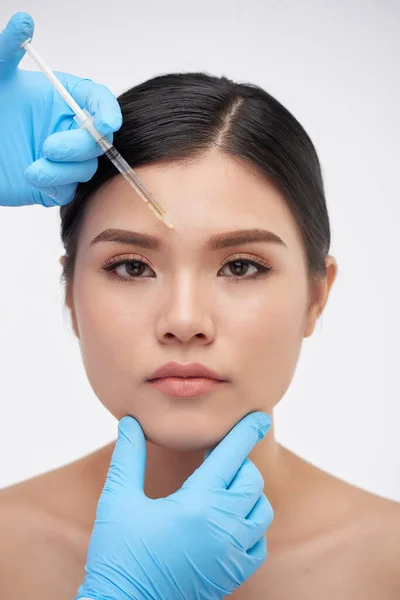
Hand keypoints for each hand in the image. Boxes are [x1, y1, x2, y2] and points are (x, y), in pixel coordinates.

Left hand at [0, 12, 121, 206]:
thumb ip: (7, 48)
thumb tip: (23, 21)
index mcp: (62, 99)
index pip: (98, 101)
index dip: (108, 111)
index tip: (106, 123)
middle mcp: (68, 128)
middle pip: (99, 140)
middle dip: (79, 146)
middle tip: (49, 147)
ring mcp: (65, 159)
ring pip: (87, 169)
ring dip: (62, 170)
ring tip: (32, 167)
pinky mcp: (55, 184)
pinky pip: (69, 190)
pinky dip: (54, 185)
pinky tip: (32, 176)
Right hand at [76, 412, 273, 599]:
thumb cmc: (118, 555)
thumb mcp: (118, 500)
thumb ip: (129, 457)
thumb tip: (131, 422)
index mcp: (196, 503)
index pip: (231, 455)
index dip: (247, 431)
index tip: (260, 416)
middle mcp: (222, 526)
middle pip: (251, 479)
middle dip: (237, 463)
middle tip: (215, 460)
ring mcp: (231, 553)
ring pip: (261, 510)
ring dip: (247, 493)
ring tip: (222, 490)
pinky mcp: (233, 574)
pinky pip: (259, 542)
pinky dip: (251, 526)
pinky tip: (229, 522)